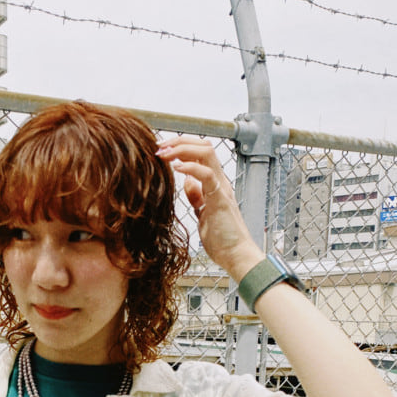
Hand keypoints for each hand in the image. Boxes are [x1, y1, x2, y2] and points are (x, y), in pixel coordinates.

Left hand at [157, 136, 263, 281]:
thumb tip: (187, 183)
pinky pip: (206, 175)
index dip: (181, 147)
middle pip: (203, 146)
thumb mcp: (203, 214)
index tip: (161, 151)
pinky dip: (190, 167)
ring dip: (182, 149)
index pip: (201, 153)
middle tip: (159, 146)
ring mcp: (221, 189)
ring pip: (206, 153)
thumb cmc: (222, 240)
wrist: (236, 256)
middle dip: (179, 141)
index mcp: (215, 184)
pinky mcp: (220, 200)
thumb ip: (197, 197)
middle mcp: (220, 182)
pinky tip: (176, 167)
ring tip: (164, 153)